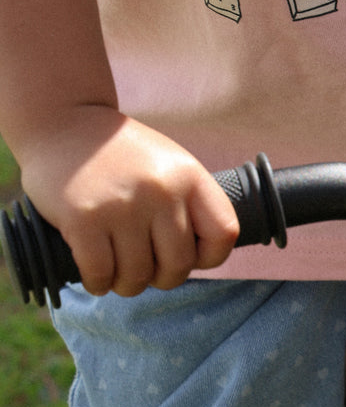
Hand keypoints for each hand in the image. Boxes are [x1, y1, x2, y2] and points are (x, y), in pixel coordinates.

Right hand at [18, 106, 238, 297]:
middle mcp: (161, 190)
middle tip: (145, 269)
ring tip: (117, 273)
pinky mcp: (83, 219)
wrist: (60, 121)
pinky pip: (100, 274)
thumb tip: (199, 261)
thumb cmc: (120, 156)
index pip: (223, 234)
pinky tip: (95, 276)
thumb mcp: (167, 166)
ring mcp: (122, 205)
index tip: (187, 254)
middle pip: (178, 265)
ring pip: (137, 276)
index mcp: (189, 176)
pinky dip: (98, 283)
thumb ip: (188, 205)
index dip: (209, 257)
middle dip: (161, 278)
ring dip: (126, 284)